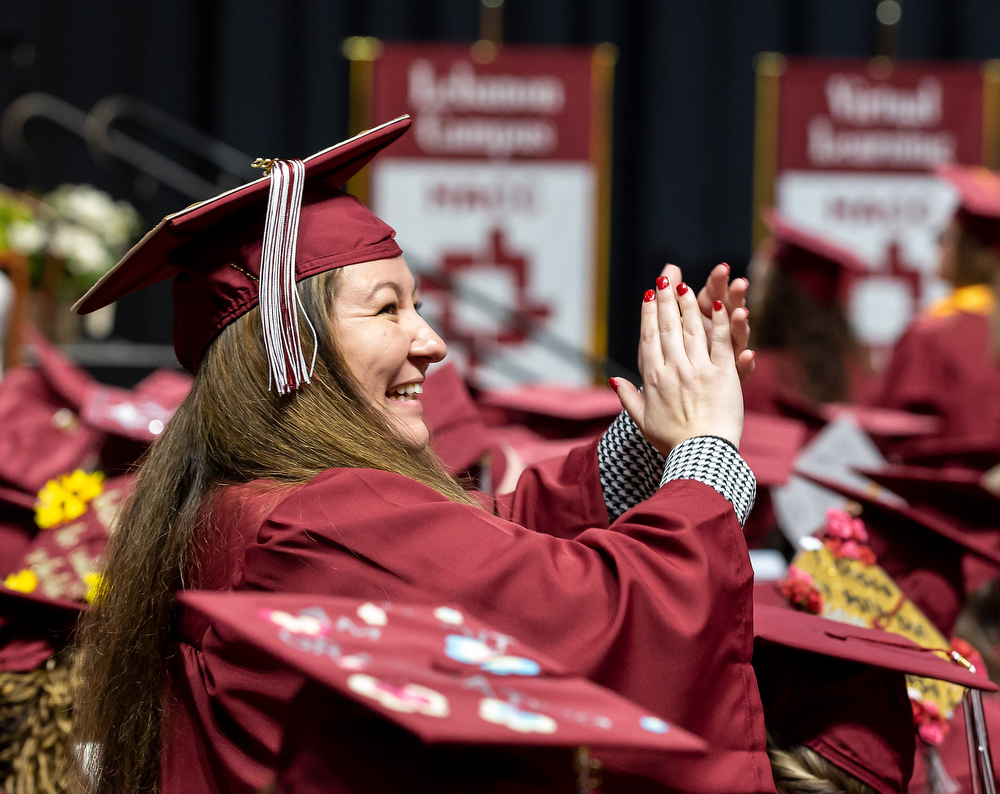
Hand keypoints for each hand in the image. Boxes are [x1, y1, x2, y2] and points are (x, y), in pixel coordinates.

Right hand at [611, 277, 744, 454]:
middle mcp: (673, 369)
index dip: (647, 314)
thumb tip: (614, 378)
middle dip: (664, 300)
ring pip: (692, 329)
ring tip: (685, 286)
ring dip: (688, 304)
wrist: (700, 456)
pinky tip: (718, 304)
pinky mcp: (722, 374)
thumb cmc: (672, 442)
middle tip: (664, 277)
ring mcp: (698, 369)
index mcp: (654, 380)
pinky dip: (720, 321)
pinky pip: (720, 342)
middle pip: (667, 327)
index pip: (648, 338)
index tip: (648, 295)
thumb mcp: (643, 422)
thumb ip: (628, 397)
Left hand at [660, 262, 753, 380]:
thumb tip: (670, 266)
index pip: (715, 292)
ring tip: (742, 315)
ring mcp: (729, 350)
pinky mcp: (732, 372)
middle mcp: (722, 329)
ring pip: (737, 335)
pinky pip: (742, 367)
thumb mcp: (681, 316)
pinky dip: (746, 362)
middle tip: (740, 283)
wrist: (689, 382)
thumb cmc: (685, 345)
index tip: (722, 268)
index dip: (718, 281)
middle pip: (730, 310)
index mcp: (708, 314)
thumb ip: (677, 291)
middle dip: (734, 296)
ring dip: (739, 325)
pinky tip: (749, 356)